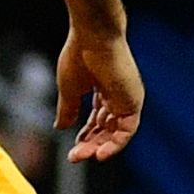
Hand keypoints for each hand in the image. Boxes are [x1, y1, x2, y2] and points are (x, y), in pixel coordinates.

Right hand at [54, 28, 145, 161]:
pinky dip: (115, 144)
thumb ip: (67, 109)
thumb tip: (60, 127)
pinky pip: (127, 130)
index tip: (72, 149)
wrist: (93, 36)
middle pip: (106, 129)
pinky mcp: (133, 101)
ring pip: (116, 132)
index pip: (97, 121)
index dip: (84, 136)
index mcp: (103, 90)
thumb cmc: (79, 54)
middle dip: (90, 144)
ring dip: (100, 146)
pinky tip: (100, 154)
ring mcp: (127, 99)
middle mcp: (118, 96)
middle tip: (75, 157)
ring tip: (84, 156)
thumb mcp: (69, 89)